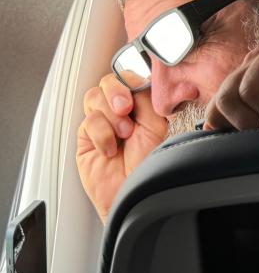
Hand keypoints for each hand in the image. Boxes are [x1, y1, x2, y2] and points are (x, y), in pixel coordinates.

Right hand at [76, 73, 167, 222]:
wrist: (136, 194)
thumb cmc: (152, 165)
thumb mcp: (157, 126)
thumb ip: (147, 100)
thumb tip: (143, 79)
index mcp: (143, 106)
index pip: (131, 77)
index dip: (131, 80)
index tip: (139, 90)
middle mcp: (123, 112)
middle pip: (109, 81)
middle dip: (116, 91)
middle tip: (125, 108)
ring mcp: (103, 124)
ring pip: (94, 97)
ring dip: (110, 114)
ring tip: (124, 134)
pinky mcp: (87, 138)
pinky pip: (88, 121)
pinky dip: (102, 134)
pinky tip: (112, 149)